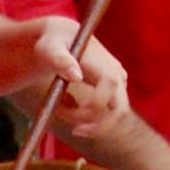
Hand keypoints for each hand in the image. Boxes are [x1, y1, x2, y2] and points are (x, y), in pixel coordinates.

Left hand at [31, 16, 129, 138]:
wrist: (60, 38)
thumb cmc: (52, 42)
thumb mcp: (49, 48)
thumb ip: (59, 59)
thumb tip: (75, 76)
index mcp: (104, 65)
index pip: (110, 94)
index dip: (92, 111)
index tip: (68, 117)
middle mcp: (117, 75)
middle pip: (120, 111)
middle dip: (98, 126)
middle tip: (75, 131)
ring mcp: (117, 84)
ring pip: (112, 115)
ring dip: (86, 119)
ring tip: (60, 107)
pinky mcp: (112, 91)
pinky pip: (105, 113)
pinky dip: (86, 116)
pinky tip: (66, 104)